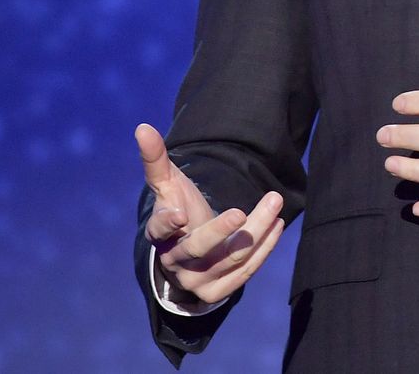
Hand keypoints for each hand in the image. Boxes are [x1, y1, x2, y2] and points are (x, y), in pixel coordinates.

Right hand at [137, 123, 285, 304]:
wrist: (188, 253)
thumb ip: (155, 158)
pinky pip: (245, 272)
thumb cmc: (178, 208)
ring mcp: (197, 280)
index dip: (167, 223)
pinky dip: (264, 248)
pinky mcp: (217, 291)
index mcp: (160, 235)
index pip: (159, 230)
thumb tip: (142, 127)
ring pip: (230, 258)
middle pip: (199, 248)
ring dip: (256, 231)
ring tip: (275, 201)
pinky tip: (276, 224)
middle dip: (220, 231)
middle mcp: (176, 261)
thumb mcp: (167, 184)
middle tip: (241, 212)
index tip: (180, 214)